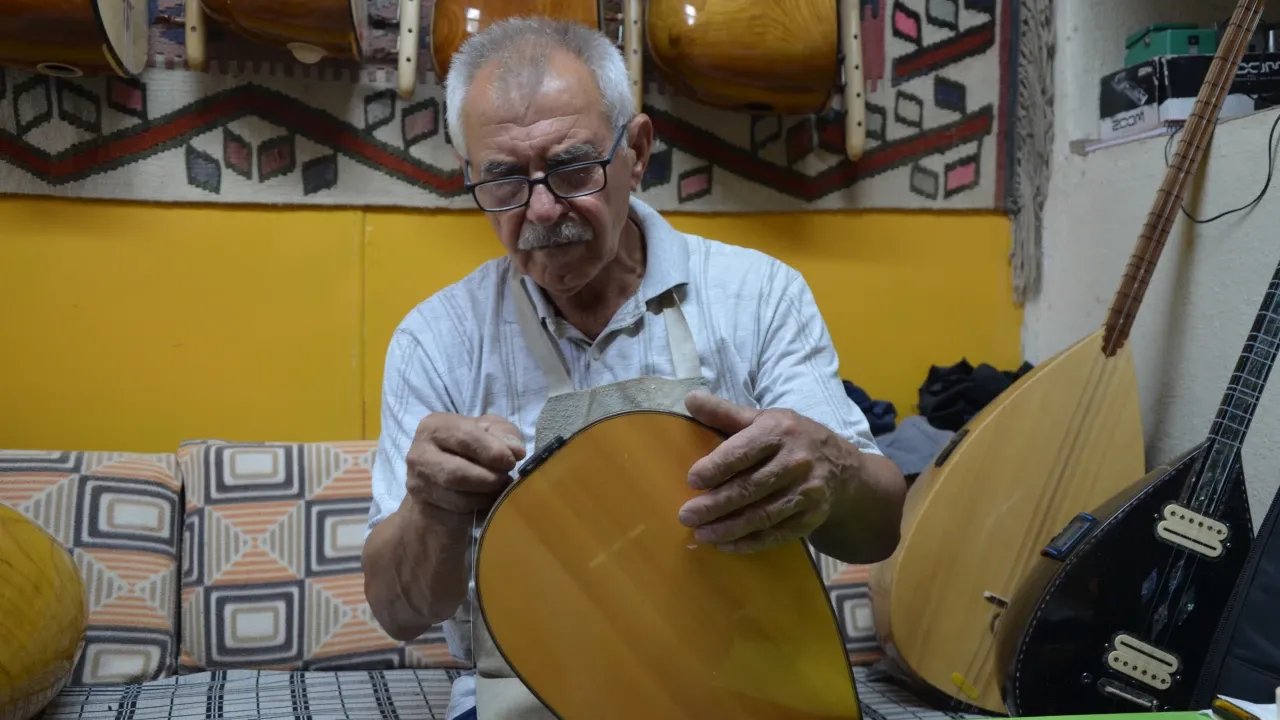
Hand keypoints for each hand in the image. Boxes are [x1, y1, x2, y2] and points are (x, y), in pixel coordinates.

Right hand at [405, 413, 525, 518]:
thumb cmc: (469, 448)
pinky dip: (479, 507)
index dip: (491, 450)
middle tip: (505, 478)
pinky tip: (487, 499)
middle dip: (488, 478)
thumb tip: (516, 450)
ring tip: (498, 488)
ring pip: (458, 497)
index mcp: (434, 426)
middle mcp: (419, 454)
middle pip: (457, 472)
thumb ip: (504, 434)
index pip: (465, 436)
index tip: (511, 461)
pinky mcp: (424, 507)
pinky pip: (457, 512)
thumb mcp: (489, 431)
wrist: (444, 478)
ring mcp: (418, 483)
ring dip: (486, 495)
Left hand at [677, 390, 859, 553]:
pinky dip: (749, 543)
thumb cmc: (791, 440)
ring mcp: (806, 492)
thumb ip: (725, 413)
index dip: (717, 467)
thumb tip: (689, 399)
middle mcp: (796, 461)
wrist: (842, 469)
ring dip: (728, 528)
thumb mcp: (763, 419)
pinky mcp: (810, 518)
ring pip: (762, 515)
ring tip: (700, 533)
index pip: (744, 451)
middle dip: (715, 504)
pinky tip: (725, 545)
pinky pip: (776, 534)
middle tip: (686, 515)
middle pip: (750, 487)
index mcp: (780, 431)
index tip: (692, 480)